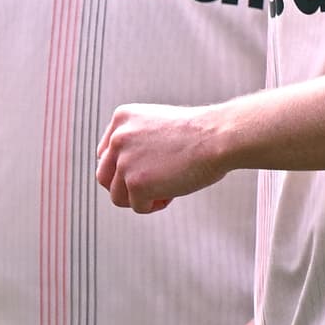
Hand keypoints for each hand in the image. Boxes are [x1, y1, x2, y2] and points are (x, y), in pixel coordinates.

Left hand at [96, 101, 234, 212]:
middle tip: (148, 188)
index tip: (139, 173)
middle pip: (104, 176)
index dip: (121, 169)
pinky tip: (172, 193)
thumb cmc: (200, 132)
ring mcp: (125, 161)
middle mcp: (118, 137)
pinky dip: (153, 205)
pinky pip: (137, 206)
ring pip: (117, 196)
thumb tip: (126, 170)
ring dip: (139, 198)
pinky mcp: (136, 183)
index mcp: (122, 118)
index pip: (105, 154)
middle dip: (125, 187)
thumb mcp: (158, 125)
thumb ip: (137, 141)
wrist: (219, 136)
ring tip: (165, 190)